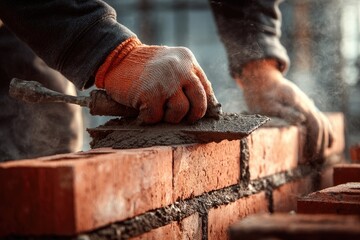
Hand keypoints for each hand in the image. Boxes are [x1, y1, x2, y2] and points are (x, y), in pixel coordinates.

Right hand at [95, 37, 220, 123]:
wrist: (115, 58)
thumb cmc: (142, 66)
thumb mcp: (170, 64)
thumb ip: (185, 79)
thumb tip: (199, 107)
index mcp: (188, 61)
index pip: (205, 89)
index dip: (201, 105)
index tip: (194, 114)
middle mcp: (181, 69)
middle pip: (199, 103)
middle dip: (191, 116)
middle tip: (178, 118)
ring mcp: (167, 82)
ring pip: (180, 112)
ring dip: (167, 117)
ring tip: (156, 110)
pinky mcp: (151, 93)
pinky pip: (156, 117)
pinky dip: (148, 118)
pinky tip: (141, 109)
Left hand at [236, 59, 333, 161]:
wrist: (260, 80)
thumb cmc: (261, 94)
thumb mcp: (268, 104)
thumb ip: (285, 111)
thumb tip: (302, 120)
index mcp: (298, 103)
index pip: (314, 124)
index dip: (314, 141)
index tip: (309, 156)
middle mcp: (305, 104)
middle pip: (320, 125)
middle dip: (319, 144)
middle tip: (314, 161)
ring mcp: (306, 104)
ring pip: (322, 121)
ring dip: (324, 139)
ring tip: (320, 156)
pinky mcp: (303, 106)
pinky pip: (319, 118)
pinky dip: (325, 131)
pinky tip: (327, 142)